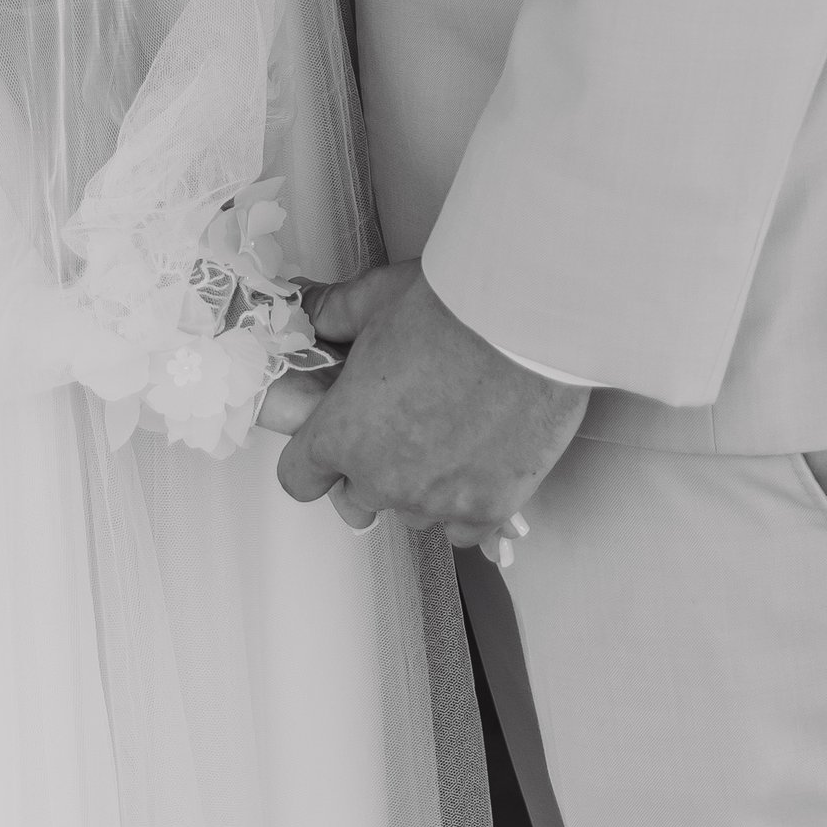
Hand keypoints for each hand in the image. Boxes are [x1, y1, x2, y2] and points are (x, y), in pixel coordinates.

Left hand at [276, 262, 587, 552]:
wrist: (527, 321)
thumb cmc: (451, 307)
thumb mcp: (375, 297)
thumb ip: (332, 314)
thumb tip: (312, 311)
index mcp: (342, 434)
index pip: (299, 478)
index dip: (313, 456)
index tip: (332, 439)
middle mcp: (382, 480)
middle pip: (357, 498)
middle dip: (370, 467)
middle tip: (403, 423)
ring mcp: (437, 501)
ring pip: (413, 512)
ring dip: (422, 485)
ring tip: (452, 433)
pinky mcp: (489, 508)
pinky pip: (462, 528)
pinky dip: (468, 503)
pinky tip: (480, 460)